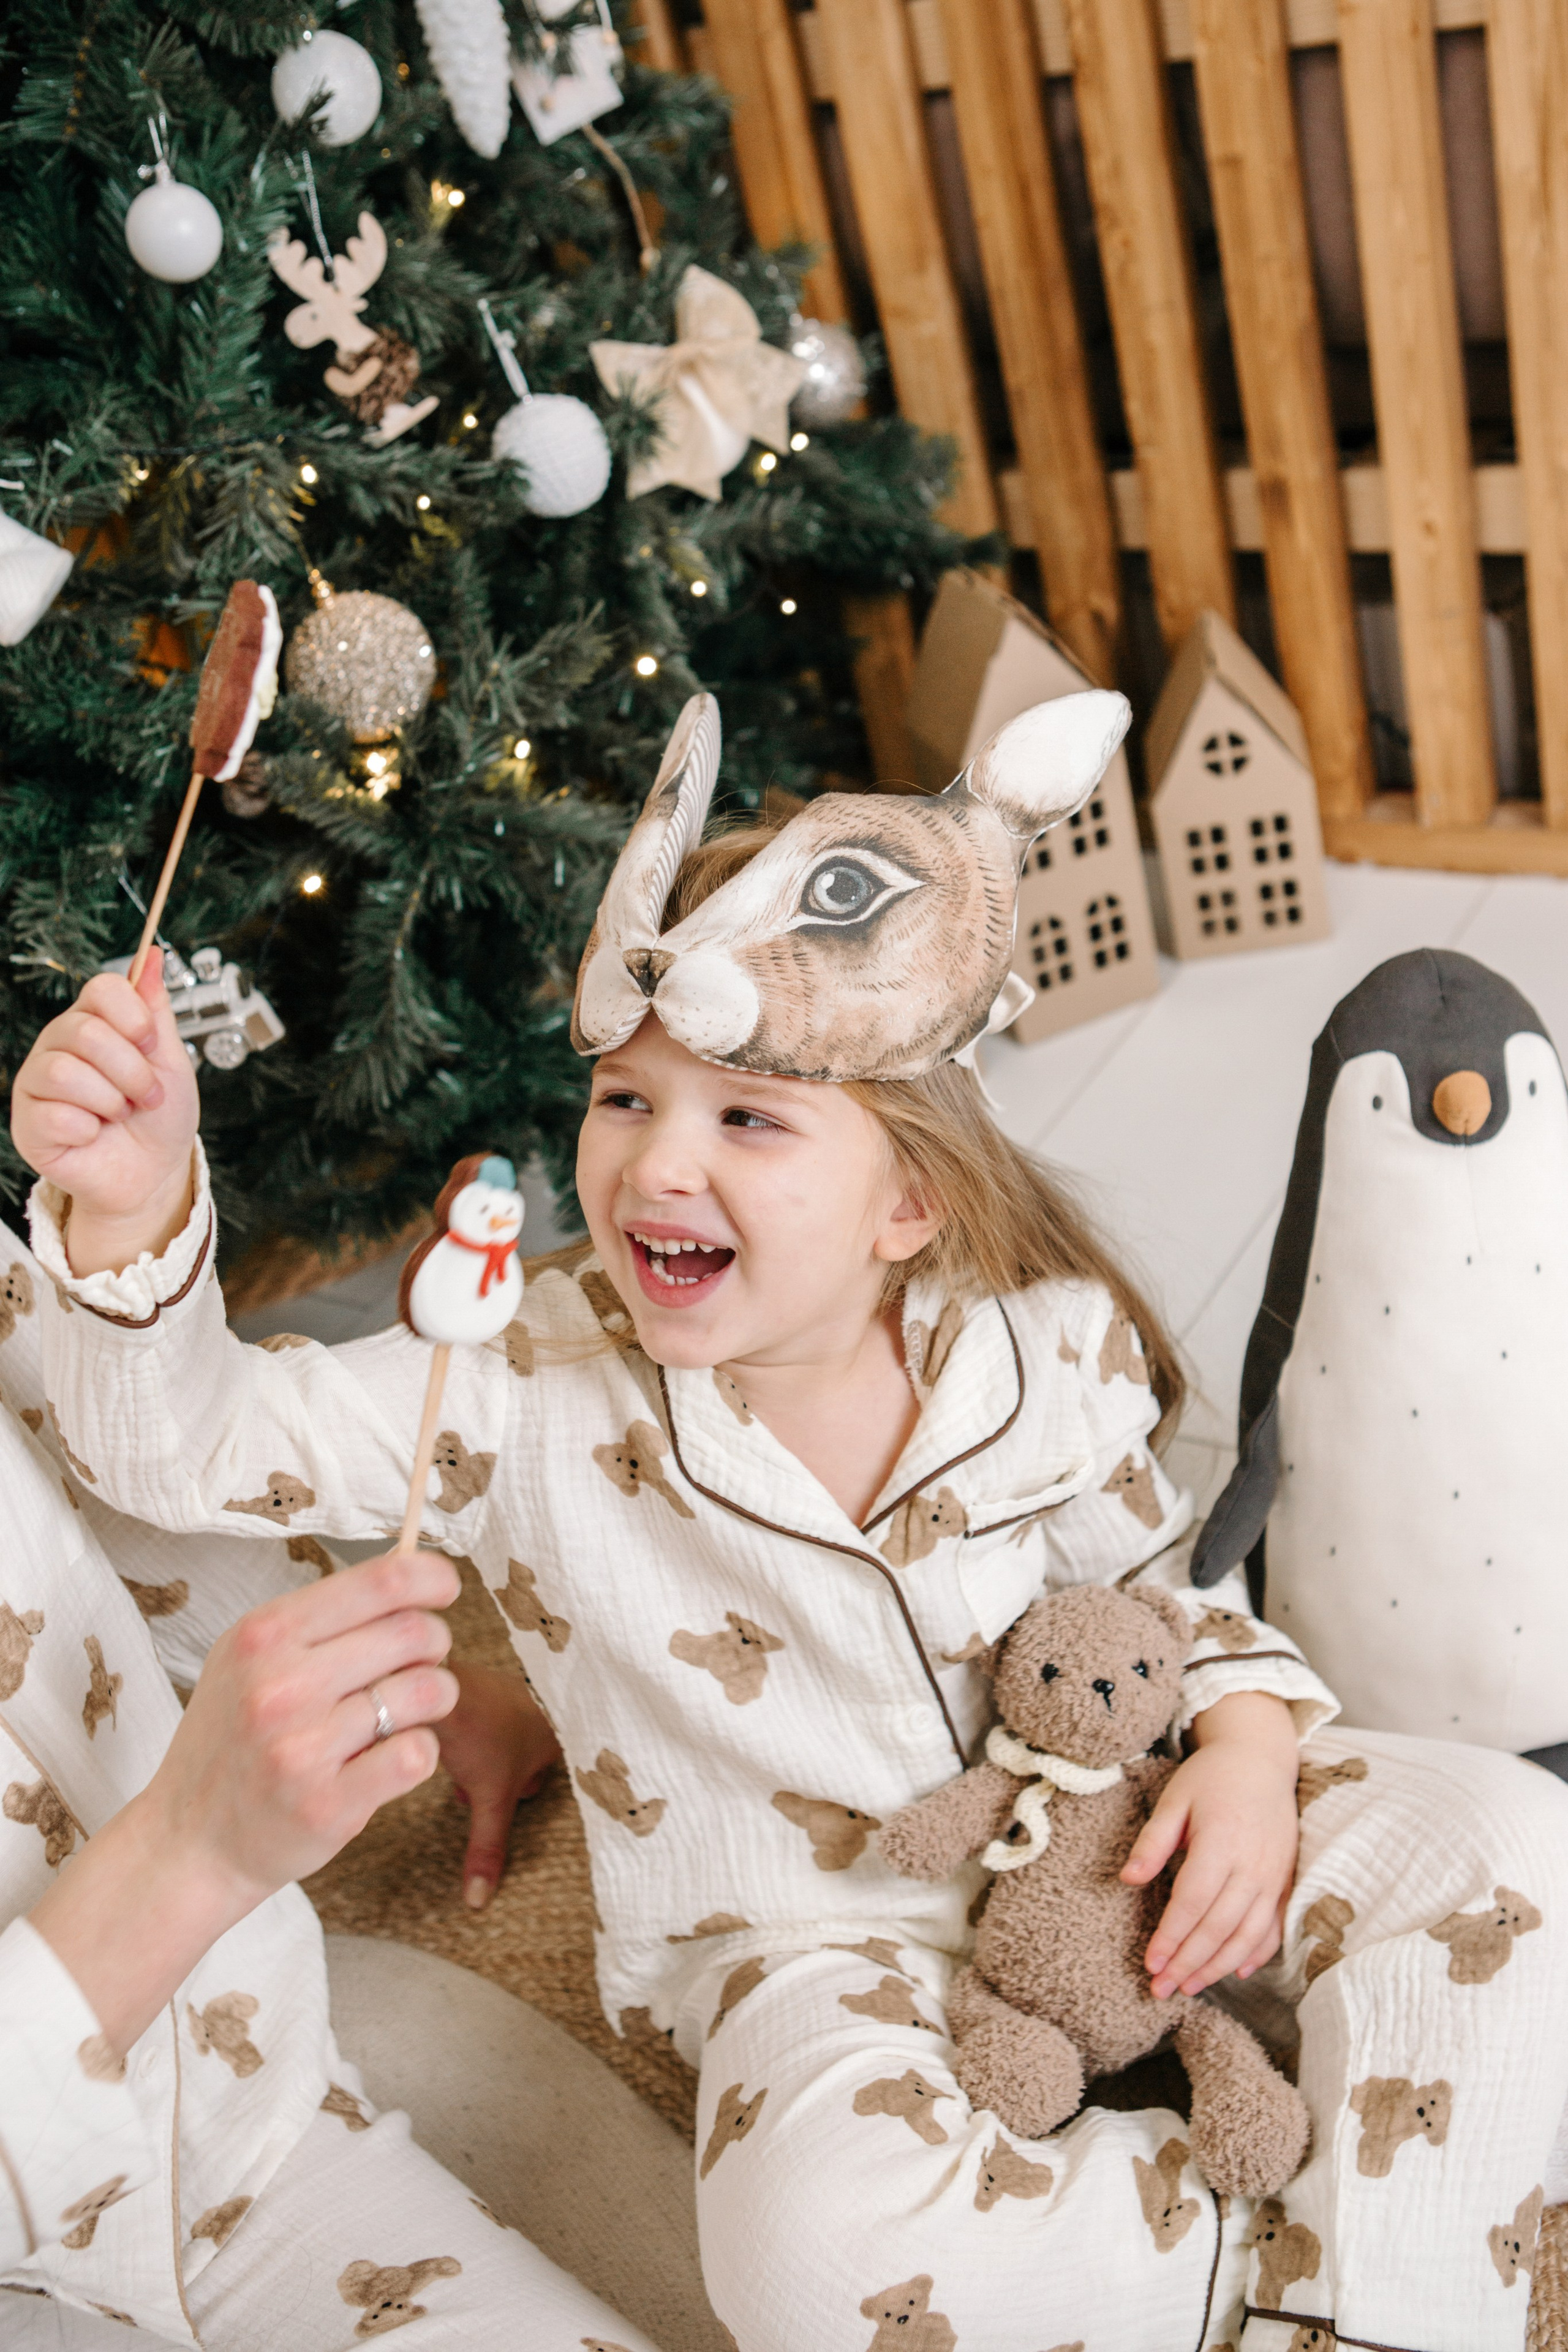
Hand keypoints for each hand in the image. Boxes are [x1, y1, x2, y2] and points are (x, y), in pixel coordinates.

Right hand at [9, 959, 199, 1273]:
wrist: (153, 1174)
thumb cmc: (159, 1118)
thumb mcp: (171, 1059)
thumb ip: (156, 1008)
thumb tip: (151, 955)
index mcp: (93, 1022)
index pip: (102, 988)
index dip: (134, 1017)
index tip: (153, 1044)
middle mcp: (59, 1045)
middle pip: (86, 1032)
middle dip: (132, 1071)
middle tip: (146, 1097)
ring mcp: (38, 1083)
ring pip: (66, 1073)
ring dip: (110, 1101)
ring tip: (119, 1115)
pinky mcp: (28, 1123)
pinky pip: (55, 1115)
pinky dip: (88, 1130)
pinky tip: (92, 1135)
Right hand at [30, 1551, 459, 2053]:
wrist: (188, 1841)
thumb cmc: (230, 1742)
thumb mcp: (247, 1660)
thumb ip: (318, 1619)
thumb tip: (407, 1574)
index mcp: (264, 1635)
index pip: (381, 1581)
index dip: (430, 1577)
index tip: (445, 1588)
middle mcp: (281, 1686)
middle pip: (414, 1633)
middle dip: (434, 1644)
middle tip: (418, 1663)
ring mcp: (303, 1749)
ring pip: (427, 1691)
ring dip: (435, 1697)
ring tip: (408, 1710)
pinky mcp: (328, 1806)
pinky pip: (418, 1753)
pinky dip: (420, 1752)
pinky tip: (392, 1755)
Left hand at [436, 1663, 559, 1911]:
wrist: (441, 1683)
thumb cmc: (475, 1735)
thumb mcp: (486, 1799)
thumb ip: (488, 1848)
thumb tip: (480, 1901)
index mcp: (559, 1736)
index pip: (552, 1777)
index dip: (522, 1793)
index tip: (503, 1796)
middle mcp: (547, 1709)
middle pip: (529, 1760)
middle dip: (500, 1778)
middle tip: (473, 1788)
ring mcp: (521, 1691)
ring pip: (510, 1739)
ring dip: (487, 1757)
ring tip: (463, 1766)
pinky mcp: (494, 1683)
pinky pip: (494, 1718)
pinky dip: (478, 1732)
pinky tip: (457, 1741)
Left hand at [1121, 1691, 1299, 1998]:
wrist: (1261, 1760)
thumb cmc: (1211, 1777)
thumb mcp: (1175, 1798)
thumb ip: (1153, 1841)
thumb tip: (1127, 1880)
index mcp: (1220, 1841)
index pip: (1193, 1902)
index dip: (1171, 1937)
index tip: (1150, 1964)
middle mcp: (1252, 1864)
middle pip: (1219, 1927)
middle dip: (1188, 1963)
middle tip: (1160, 1990)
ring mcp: (1273, 1876)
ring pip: (1247, 1935)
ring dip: (1217, 1967)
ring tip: (1189, 1988)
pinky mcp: (1285, 1882)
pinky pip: (1274, 1927)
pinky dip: (1257, 1954)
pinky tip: (1235, 1973)